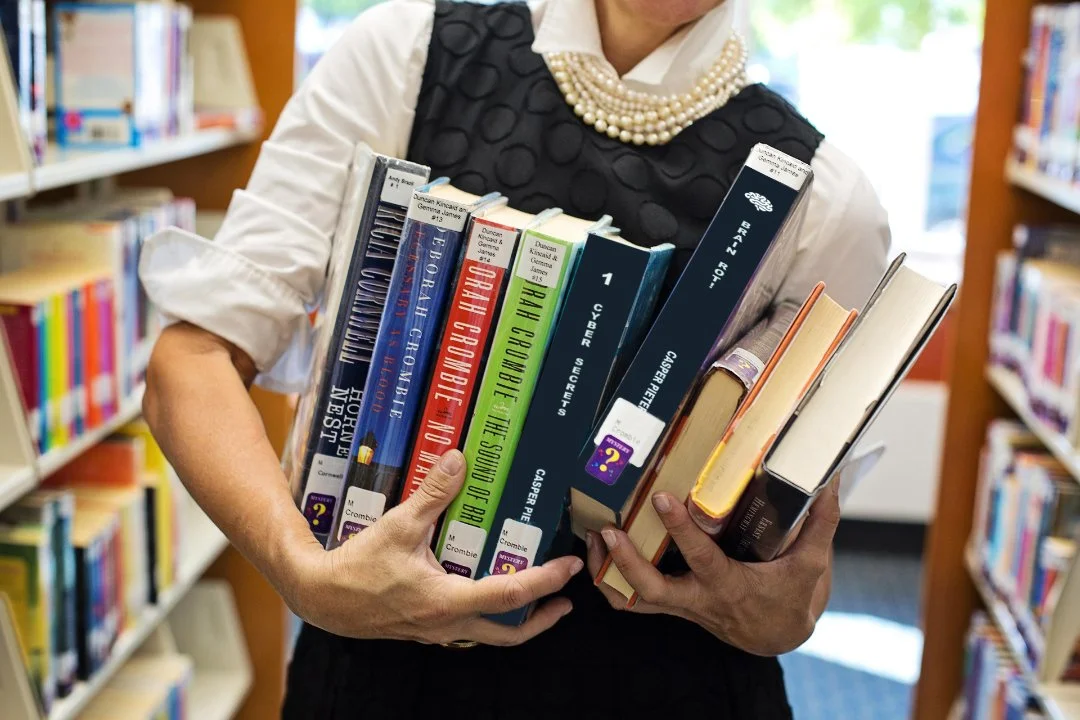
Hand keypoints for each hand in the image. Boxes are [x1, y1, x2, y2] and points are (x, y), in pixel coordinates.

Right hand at [286, 449, 583, 645]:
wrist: (321, 597)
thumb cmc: (356, 566)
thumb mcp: (398, 525)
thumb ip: (433, 494)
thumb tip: (458, 460)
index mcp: (447, 600)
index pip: (510, 595)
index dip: (546, 580)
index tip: (569, 566)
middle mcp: (447, 624)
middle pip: (509, 633)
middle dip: (543, 617)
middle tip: (567, 597)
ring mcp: (436, 631)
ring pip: (489, 636)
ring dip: (518, 621)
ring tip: (538, 598)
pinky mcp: (426, 629)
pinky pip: (467, 629)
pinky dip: (488, 616)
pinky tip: (487, 592)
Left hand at [586, 481, 839, 655]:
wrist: (779, 636)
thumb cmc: (793, 598)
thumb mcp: (813, 563)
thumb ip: (820, 522)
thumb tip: (830, 480)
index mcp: (731, 585)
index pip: (701, 558)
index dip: (681, 530)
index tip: (663, 499)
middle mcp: (699, 599)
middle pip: (651, 589)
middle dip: (626, 561)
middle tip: (607, 528)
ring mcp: (681, 606)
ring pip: (633, 599)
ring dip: (607, 571)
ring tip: (591, 536)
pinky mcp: (672, 605)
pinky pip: (632, 601)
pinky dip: (611, 580)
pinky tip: (599, 553)